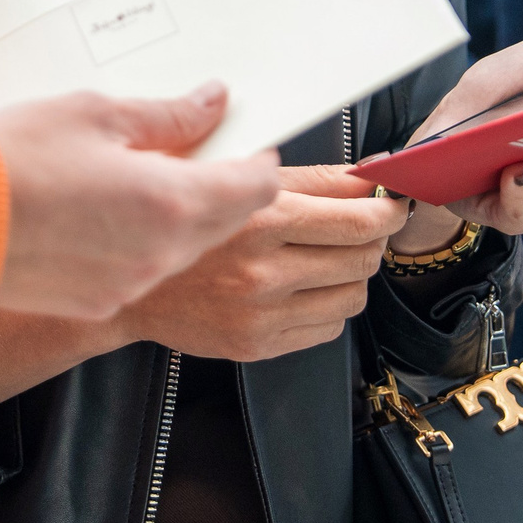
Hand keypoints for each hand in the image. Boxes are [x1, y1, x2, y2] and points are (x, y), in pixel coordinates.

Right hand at [0, 84, 280, 321]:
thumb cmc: (7, 161)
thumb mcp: (91, 114)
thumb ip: (164, 115)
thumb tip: (209, 103)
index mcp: (171, 201)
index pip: (256, 188)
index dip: (256, 160)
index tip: (242, 140)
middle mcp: (160, 255)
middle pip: (226, 222)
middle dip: (220, 187)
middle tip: (191, 152)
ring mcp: (129, 285)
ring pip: (184, 248)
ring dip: (178, 216)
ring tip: (135, 178)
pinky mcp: (96, 301)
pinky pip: (142, 270)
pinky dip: (139, 243)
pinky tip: (100, 213)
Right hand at [116, 163, 409, 360]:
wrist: (129, 281)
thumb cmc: (179, 217)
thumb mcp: (236, 177)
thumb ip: (310, 179)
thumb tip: (369, 177)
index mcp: (261, 218)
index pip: (359, 219)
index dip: (388, 210)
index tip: (393, 203)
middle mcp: (264, 270)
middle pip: (364, 259)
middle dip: (373, 238)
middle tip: (364, 225)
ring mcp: (261, 313)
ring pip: (353, 297)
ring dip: (352, 275)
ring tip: (329, 257)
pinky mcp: (257, 344)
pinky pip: (327, 329)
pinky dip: (326, 306)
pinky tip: (303, 286)